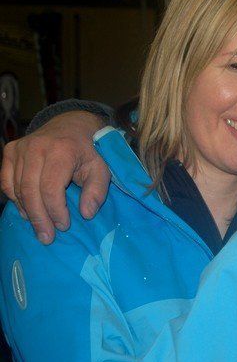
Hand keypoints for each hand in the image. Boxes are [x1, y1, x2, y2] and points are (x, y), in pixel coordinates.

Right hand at [0, 112, 110, 243]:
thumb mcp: (101, 168)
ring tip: (40, 227)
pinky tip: (27, 211)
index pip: (51, 188)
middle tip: (46, 237)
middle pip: (30, 191)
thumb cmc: (89, 150)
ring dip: (28, 211)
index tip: (64, 226)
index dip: (55, 211)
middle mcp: (37, 147)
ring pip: (16, 188)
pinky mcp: (10, 151)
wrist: (72, 124)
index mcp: (62, 150)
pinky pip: (6, 181)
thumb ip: (97, 190)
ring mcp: (20, 148)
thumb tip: (87, 214)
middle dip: (39, 217)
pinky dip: (15, 199)